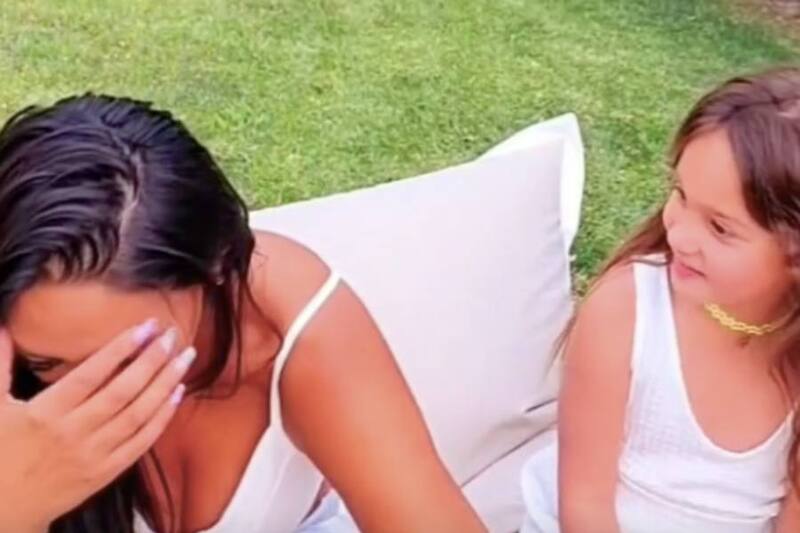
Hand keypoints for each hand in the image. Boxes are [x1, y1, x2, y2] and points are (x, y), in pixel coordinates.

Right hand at [0, 319, 194, 529]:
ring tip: (186, 357)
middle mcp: (73, 433)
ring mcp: (93, 455)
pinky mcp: (106, 473)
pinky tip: (178, 394)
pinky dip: (162, 418)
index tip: (146, 327)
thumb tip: (3, 328)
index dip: (120, 349)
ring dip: (165, 384)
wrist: (2, 512)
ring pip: (138, 415)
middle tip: (173, 335)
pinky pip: (141, 443)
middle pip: (123, 392)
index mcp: (45, 413)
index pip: (90, 375)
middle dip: (152, 360)